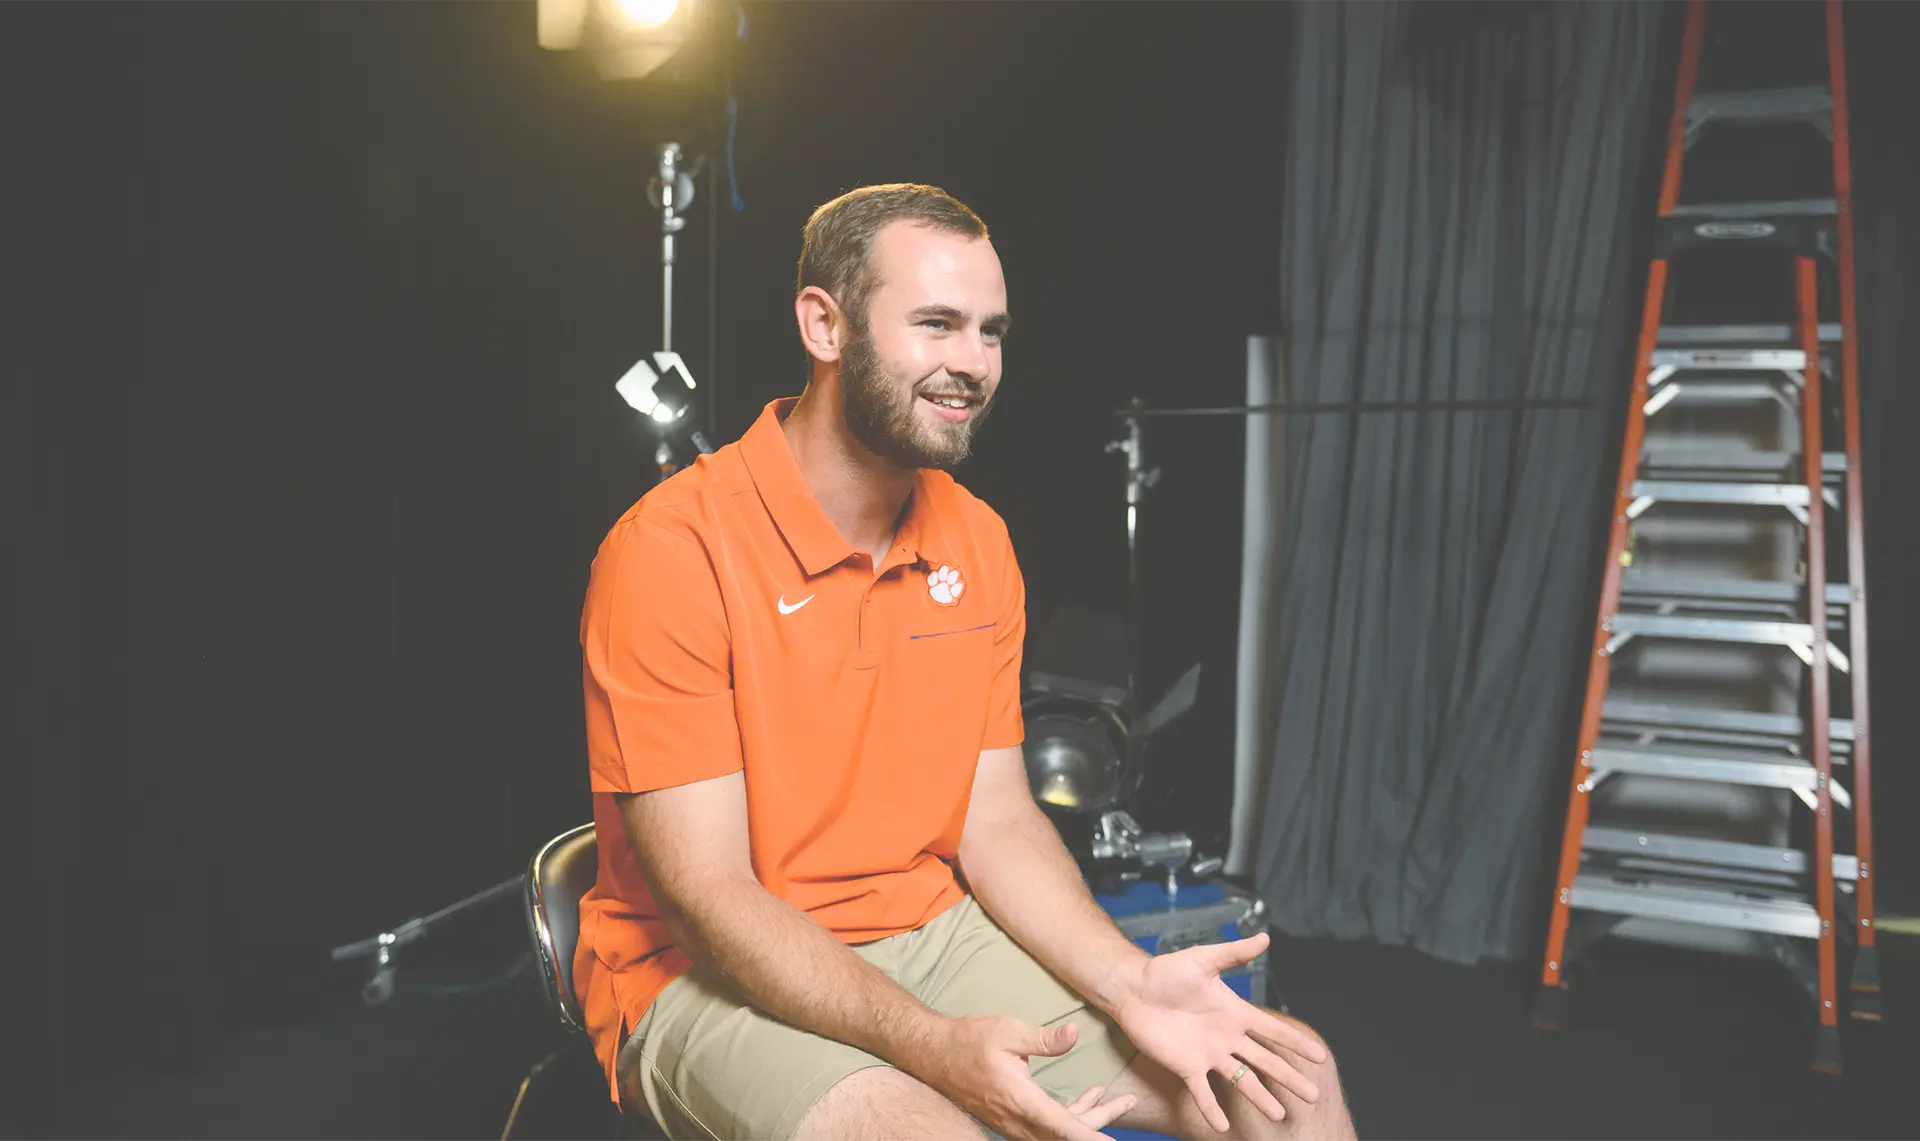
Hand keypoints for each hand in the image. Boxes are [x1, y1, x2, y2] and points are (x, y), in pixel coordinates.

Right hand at [917, 1015, 1136, 1140]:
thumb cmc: (969, 1040)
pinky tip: (1087, 1095)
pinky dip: (1070, 1115)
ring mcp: (1013, 1124)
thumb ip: (1044, 1038)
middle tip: (1129, 1102)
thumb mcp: (1008, 1030)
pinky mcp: (1012, 1120)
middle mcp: (1018, 1120)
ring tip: (1112, 1099)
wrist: (935, 1054)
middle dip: (1101, 1121)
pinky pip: (1047, 1127)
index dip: (1091, 1137)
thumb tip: (1074, 1034)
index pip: (1065, 1128)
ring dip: (1087, 1118)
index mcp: (1021, 1101)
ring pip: (1058, 1132)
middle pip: (1067, 1134)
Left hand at [1110, 933, 1327, 1131]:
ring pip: (1241, 1080)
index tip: (1319, 1058)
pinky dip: (1212, 1109)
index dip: (1295, 1043)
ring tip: (1279, 1115)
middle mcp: (1227, 1037)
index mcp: (1235, 1013)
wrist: (1133, 988)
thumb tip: (1265, 937)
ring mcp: (1208, 1054)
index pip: (1272, 1030)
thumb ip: (1234, 953)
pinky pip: (1202, 1092)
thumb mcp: (1204, 959)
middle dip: (1289, 1078)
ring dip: (1260, 1097)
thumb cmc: (1167, 972)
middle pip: (1265, 1061)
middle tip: (1313, 1096)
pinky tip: (1222, 1127)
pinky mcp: (1186, 1067)